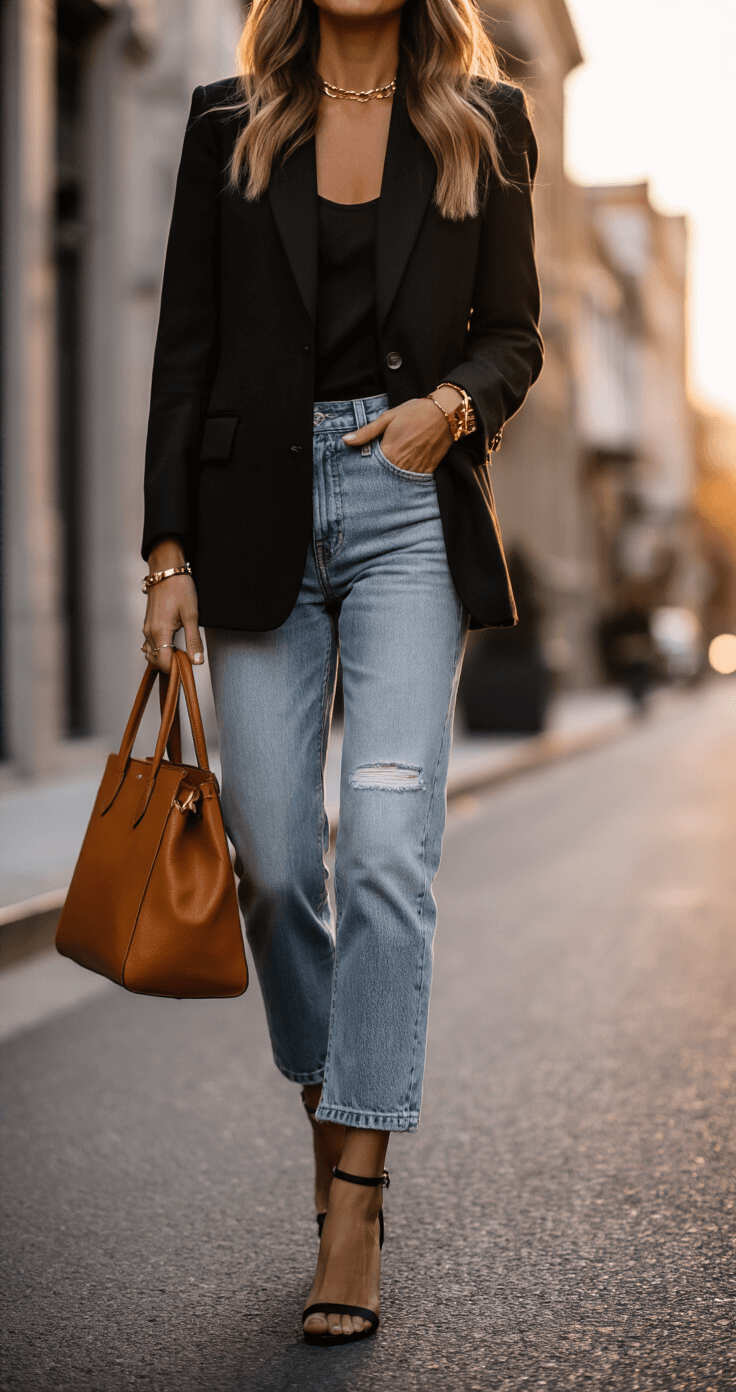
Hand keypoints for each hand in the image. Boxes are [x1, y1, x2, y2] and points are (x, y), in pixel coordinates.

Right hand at [142, 539, 203, 673]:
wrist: (166, 570)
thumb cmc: (180, 588)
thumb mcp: (192, 615)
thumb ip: (194, 640)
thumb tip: (196, 661)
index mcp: (160, 632)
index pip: (164, 663)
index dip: (176, 669)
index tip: (188, 668)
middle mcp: (149, 632)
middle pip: (156, 661)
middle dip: (171, 665)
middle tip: (187, 660)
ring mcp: (147, 628)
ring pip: (152, 653)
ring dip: (164, 658)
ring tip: (181, 653)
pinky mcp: (148, 624)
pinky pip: (150, 645)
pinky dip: (159, 650)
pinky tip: (171, 646)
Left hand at [342, 389, 459, 473]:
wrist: (445, 413)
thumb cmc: (415, 412)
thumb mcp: (388, 417)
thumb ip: (366, 432)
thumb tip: (346, 440)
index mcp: (389, 451)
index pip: (370, 469)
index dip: (363, 472)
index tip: (357, 474)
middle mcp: (402, 464)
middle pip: (383, 478)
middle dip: (376, 479)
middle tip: (369, 483)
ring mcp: (415, 469)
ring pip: (398, 483)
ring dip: (391, 482)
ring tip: (386, 480)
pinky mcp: (427, 470)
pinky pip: (414, 482)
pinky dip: (406, 481)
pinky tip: (401, 477)